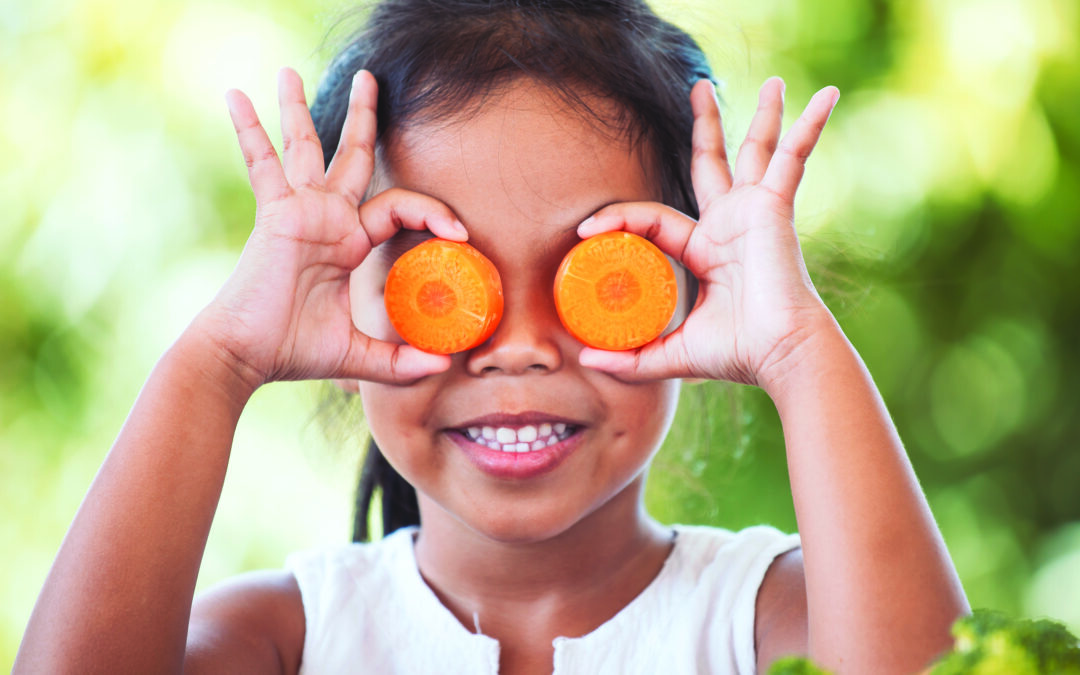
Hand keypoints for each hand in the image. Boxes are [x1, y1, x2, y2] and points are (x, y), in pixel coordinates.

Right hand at [197, 68, 464, 388]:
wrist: (247, 357)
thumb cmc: (293, 352)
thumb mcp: (358, 355)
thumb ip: (398, 361)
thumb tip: (441, 366)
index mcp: (349, 243)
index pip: (397, 206)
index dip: (432, 211)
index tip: (460, 233)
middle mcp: (327, 219)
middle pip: (352, 156)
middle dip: (364, 118)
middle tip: (371, 80)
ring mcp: (300, 212)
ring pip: (307, 147)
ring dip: (300, 110)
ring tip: (287, 71)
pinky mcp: (276, 214)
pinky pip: (262, 163)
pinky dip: (250, 131)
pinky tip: (237, 96)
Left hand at [576, 78, 839, 388]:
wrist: (781, 355)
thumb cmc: (739, 355)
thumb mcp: (674, 354)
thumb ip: (634, 358)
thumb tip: (586, 360)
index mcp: (707, 250)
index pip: (655, 218)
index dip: (619, 219)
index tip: (585, 231)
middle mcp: (731, 224)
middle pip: (712, 163)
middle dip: (706, 128)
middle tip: (700, 90)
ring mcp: (755, 212)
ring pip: (754, 151)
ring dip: (763, 116)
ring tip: (772, 81)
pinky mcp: (776, 206)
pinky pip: (793, 158)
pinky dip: (810, 127)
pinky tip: (830, 95)